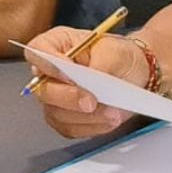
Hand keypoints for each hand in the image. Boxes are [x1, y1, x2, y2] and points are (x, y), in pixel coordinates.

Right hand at [24, 27, 148, 138]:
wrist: (134, 73)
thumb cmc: (119, 55)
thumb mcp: (115, 52)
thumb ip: (100, 66)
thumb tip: (91, 83)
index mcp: (56, 44)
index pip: (37, 51)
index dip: (48, 64)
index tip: (69, 73)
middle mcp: (50, 72)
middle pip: (43, 89)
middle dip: (68, 98)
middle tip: (91, 102)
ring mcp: (55, 97)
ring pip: (56, 113)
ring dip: (85, 117)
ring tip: (112, 112)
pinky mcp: (65, 118)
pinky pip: (70, 128)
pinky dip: (91, 126)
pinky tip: (109, 119)